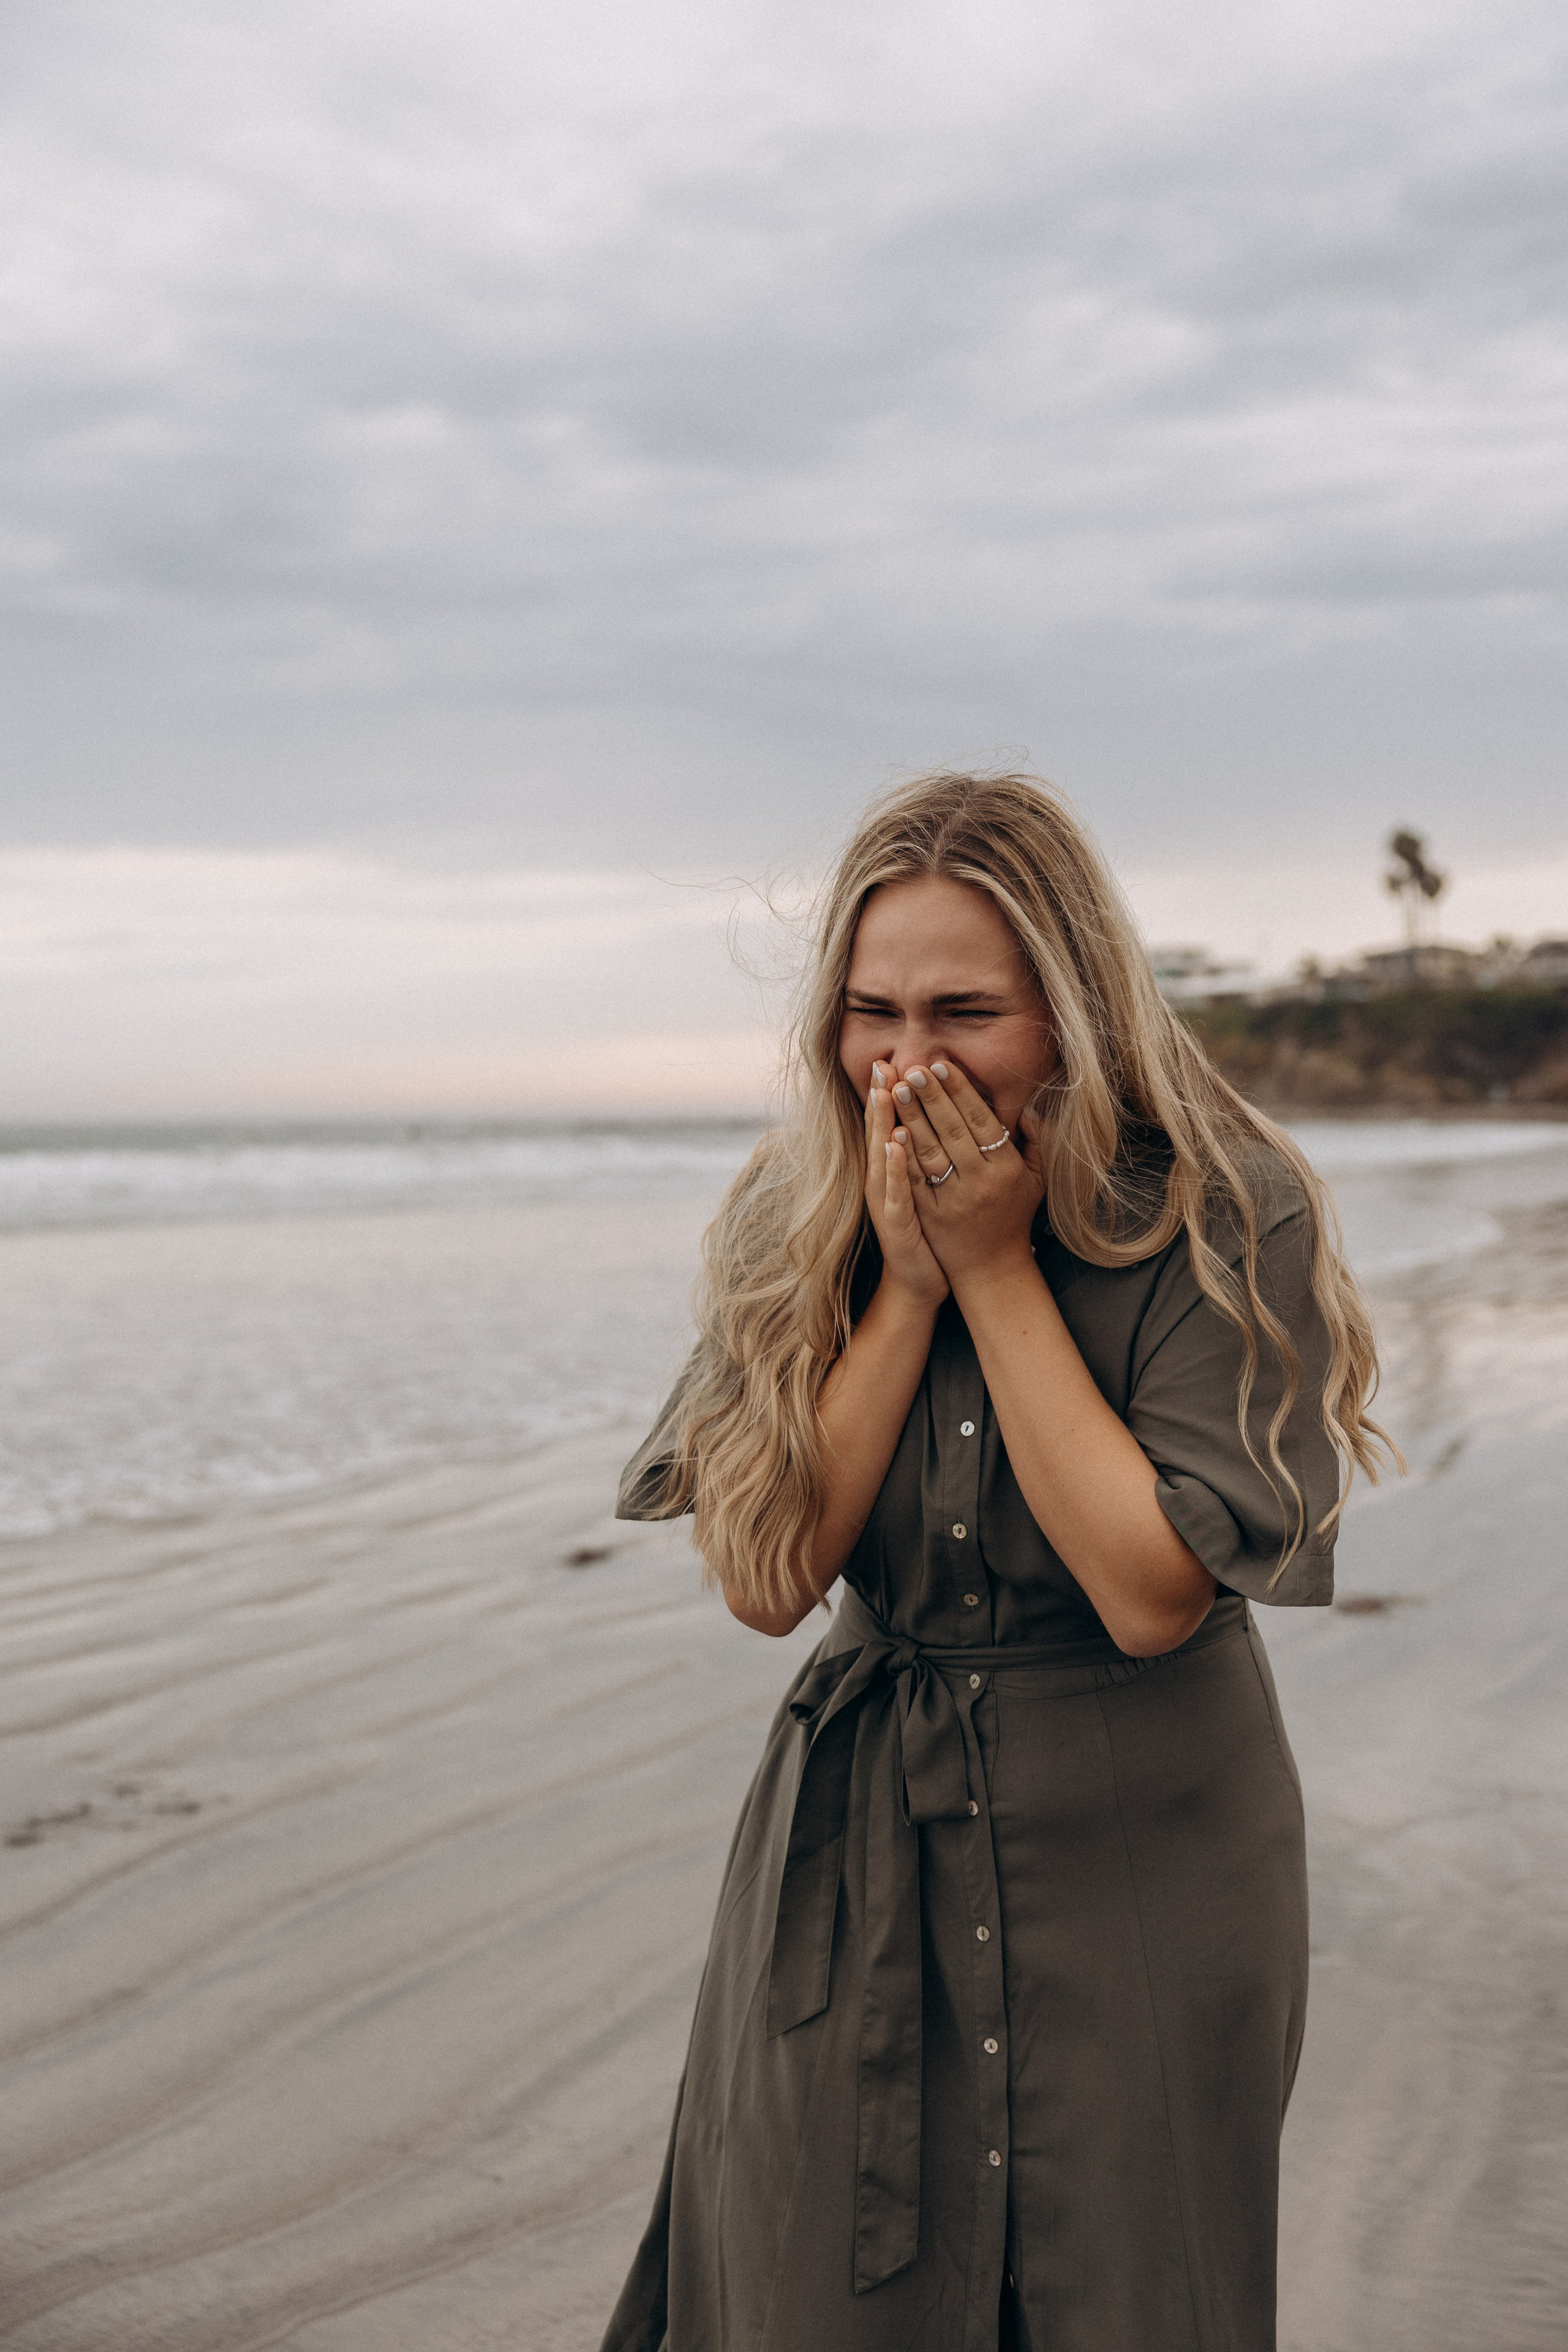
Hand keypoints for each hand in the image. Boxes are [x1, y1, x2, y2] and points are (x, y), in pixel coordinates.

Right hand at [864, 1064, 949, 1308]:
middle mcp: (883, 1181)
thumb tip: (929, 1123)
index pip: (889, 1125)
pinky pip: (896, 1190)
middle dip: (881, 1096)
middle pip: (879, 1132)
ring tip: (883, 1092)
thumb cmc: (929, 1231)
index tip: (891, 1059)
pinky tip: (895, 1144)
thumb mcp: (927, 1188)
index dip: (888, 1093)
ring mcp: (887, 1201)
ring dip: (881, 1124)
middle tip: (883, 1062)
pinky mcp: (897, 1222)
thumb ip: (930, 1154)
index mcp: (893, 1171)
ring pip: (882, 1156)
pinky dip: (894, 1166)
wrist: (918, 1280)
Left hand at [887, 1060, 1045, 1289]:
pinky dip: (903, 1157)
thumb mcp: (1036, 1180)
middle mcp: (981, 1182)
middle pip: (953, 1130)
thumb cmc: (1014, 1217)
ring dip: (912, 1118)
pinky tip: (891, 1133)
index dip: (960, 1090)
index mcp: (1006, 1168)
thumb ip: (1037, 1142)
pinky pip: (916, 1181)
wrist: (993, 1270)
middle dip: (931, 1096)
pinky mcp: (932, 1216)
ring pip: (931, 1151)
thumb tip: (1029, 1107)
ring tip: (896, 1088)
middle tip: (912, 1067)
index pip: (980, 1120)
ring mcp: (955, 1200)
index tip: (942, 1064)